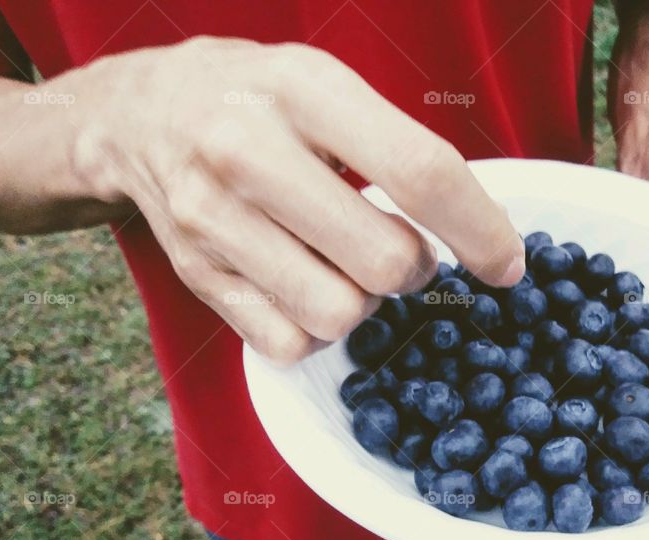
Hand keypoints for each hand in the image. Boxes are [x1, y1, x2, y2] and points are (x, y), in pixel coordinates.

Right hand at [70, 38, 523, 361]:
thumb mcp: (327, 86)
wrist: (140, 115)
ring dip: (366, 304)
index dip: (480, 231)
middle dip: (415, 270)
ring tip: (346, 266)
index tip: (508, 264)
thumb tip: (479, 233)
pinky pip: (292, 343)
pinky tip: (307, 289)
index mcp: (303, 89)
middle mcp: (248, 152)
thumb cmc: (259, 100)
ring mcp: (214, 221)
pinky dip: (317, 331)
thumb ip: (399, 149)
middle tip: (400, 250)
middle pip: (385, 262)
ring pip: (340, 313)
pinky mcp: (198, 277)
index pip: (420, 171)